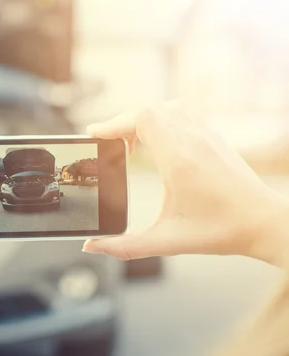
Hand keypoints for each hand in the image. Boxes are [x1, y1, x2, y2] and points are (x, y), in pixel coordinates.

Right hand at [82, 105, 288, 266]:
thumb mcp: (167, 241)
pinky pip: (180, 114)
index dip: (113, 122)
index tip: (96, 135)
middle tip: (108, 144)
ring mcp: (205, 135)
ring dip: (142, 120)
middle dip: (121, 123)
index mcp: (178, 159)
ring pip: (164, 108)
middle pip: (147, 110)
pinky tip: (156, 146)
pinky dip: (160, 122)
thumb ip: (125, 247)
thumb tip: (92, 246)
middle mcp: (192, 140)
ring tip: (130, 144)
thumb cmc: (220, 231)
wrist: (263, 222)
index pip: (141, 117)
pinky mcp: (212, 138)